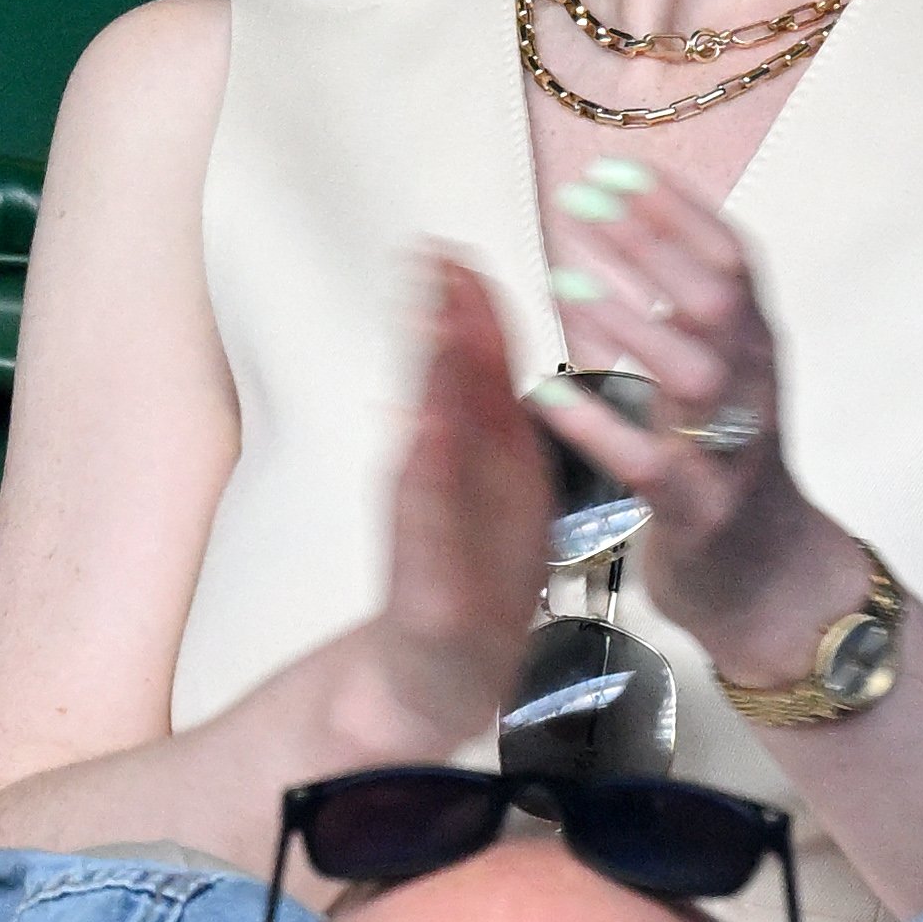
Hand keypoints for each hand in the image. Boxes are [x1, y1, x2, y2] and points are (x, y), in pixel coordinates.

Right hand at [341, 260, 554, 759]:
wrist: (436, 676)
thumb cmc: (474, 571)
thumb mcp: (498, 480)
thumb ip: (489, 410)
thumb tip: (490, 340)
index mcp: (473, 454)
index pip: (471, 367)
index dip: (468, 305)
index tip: (457, 246)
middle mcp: (442, 482)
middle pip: (441, 391)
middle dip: (439, 323)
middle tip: (432, 257)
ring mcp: (429, 530)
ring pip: (428, 445)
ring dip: (429, 383)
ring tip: (429, 321)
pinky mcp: (427, 586)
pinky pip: (429, 527)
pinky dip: (427, 481)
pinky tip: (424, 434)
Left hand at [528, 164, 876, 694]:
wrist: (773, 582)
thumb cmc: (731, 470)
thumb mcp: (729, 381)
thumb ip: (695, 317)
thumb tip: (638, 230)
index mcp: (758, 351)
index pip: (734, 260)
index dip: (680, 210)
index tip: (619, 168)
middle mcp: (754, 391)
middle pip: (717, 299)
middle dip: (651, 242)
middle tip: (582, 202)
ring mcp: (731, 452)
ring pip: (691, 374)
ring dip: (628, 321)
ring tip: (565, 279)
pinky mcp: (698, 513)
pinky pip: (647, 463)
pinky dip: (597, 424)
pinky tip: (545, 392)